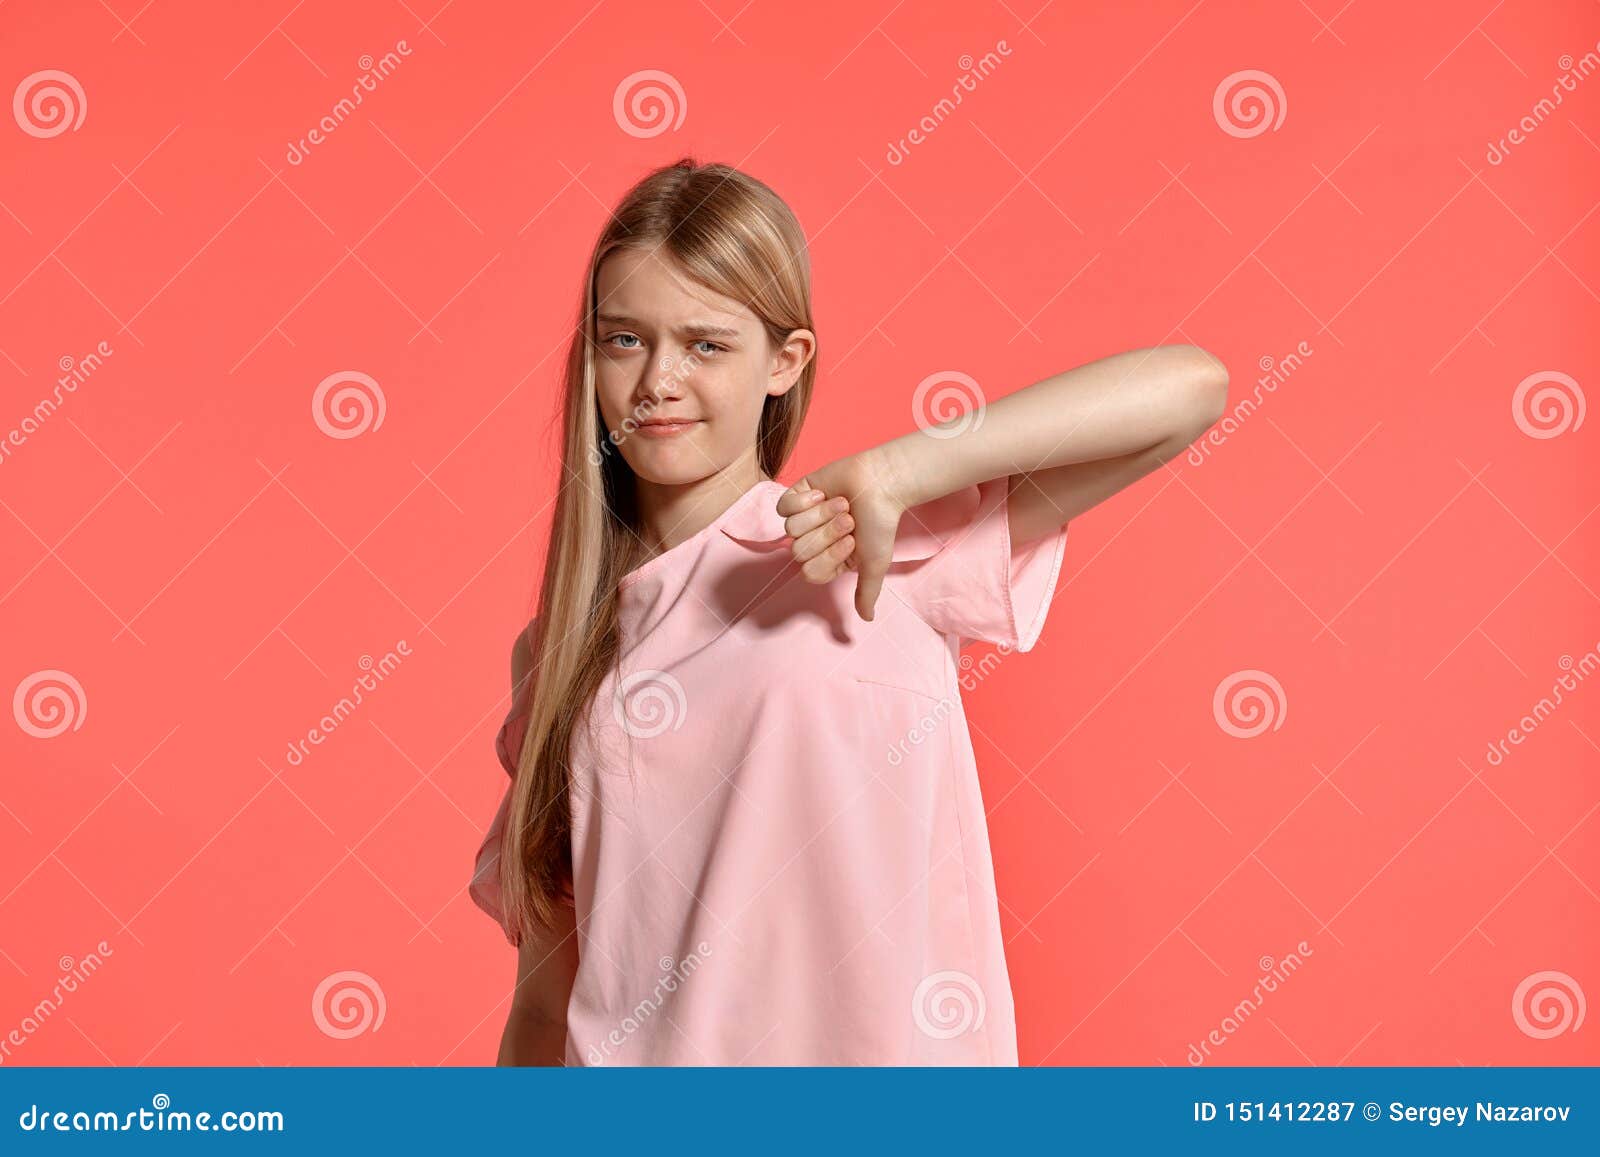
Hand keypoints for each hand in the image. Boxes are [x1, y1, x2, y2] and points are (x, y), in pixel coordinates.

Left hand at [775, 446, 910, 620]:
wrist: (881, 484)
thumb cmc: (880, 524)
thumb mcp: (875, 564)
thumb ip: (867, 592)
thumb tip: (867, 619)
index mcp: (828, 561)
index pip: (809, 572)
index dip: (829, 557)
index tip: (852, 542)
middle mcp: (813, 542)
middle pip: (799, 551)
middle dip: (827, 533)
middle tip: (849, 520)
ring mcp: (803, 519)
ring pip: (791, 529)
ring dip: (821, 515)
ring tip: (841, 504)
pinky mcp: (797, 496)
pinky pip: (784, 507)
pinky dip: (805, 500)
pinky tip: (823, 494)